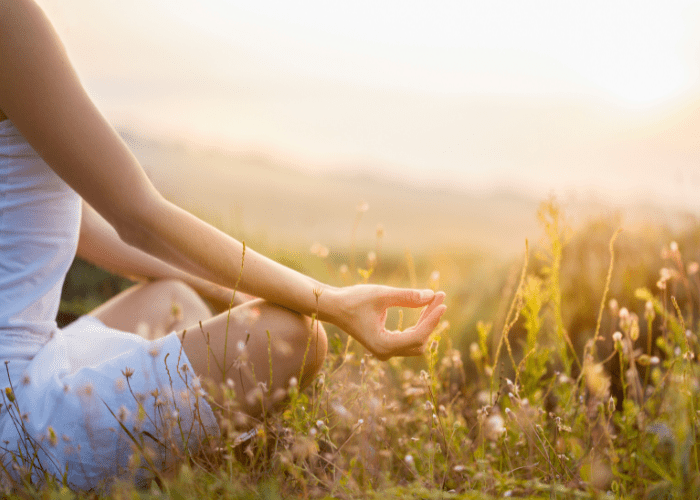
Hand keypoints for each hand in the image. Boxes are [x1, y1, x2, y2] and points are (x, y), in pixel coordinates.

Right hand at [331, 285, 446, 359]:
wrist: (334, 307)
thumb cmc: (354, 300)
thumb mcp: (381, 295)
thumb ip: (407, 296)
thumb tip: (431, 295)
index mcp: (383, 345)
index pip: (417, 336)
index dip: (432, 320)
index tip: (442, 302)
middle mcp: (385, 353)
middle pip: (420, 340)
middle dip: (431, 319)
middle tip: (439, 296)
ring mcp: (386, 351)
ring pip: (416, 340)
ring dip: (427, 322)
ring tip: (434, 299)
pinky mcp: (386, 345)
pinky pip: (409, 338)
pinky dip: (418, 324)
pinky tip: (424, 308)